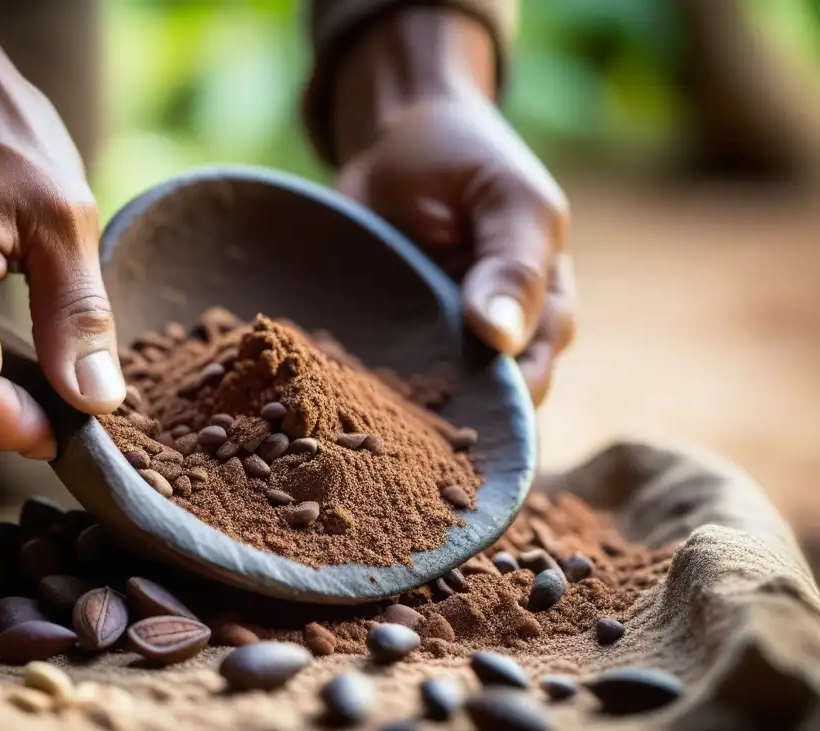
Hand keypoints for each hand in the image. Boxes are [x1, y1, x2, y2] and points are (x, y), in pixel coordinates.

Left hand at [326, 9, 574, 405]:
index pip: (530, 378)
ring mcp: (441, 342)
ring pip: (430, 402)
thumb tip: (503, 337)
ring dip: (403, 418)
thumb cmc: (468, 159)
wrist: (399, 137)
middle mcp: (496, 339)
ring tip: (365, 433)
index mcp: (544, 309)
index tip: (461, 424)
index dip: (501, 410)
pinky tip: (339, 405)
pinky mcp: (393, 337)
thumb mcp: (508, 199)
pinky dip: (367, 393)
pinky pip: (385, 379)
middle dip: (446, 428)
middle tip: (402, 440)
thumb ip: (514, 264)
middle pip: (478, 405)